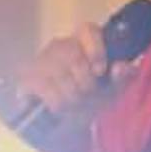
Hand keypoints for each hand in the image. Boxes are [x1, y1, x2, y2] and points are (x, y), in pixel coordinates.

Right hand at [16, 23, 136, 117]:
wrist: (66, 121)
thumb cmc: (91, 98)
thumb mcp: (113, 89)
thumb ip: (123, 77)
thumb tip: (120, 67)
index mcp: (83, 41)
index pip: (88, 29)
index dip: (95, 49)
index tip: (101, 71)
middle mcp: (60, 45)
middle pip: (73, 55)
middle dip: (85, 82)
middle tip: (89, 95)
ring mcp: (41, 59)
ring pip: (60, 74)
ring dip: (73, 96)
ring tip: (76, 104)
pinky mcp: (27, 76)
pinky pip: (46, 88)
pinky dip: (58, 103)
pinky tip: (61, 107)